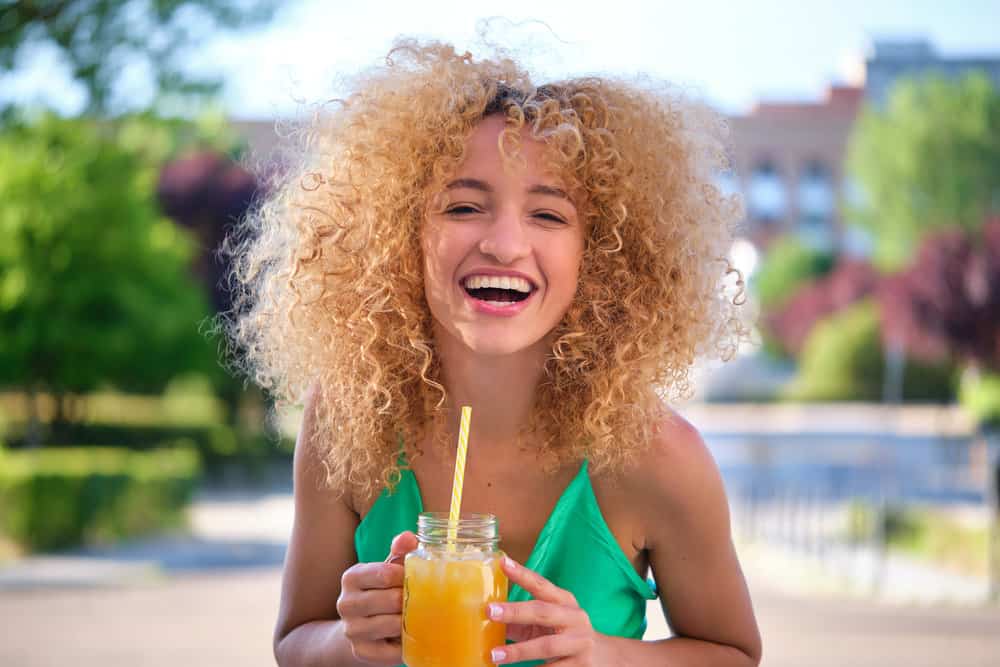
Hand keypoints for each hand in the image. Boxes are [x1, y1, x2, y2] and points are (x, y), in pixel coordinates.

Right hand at [336, 531, 417, 664]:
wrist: (362, 627)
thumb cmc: (381, 591)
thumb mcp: (387, 569)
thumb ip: (399, 552)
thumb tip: (409, 537)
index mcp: (352, 577)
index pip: (386, 574)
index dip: (408, 576)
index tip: (419, 578)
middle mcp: (346, 604)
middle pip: (392, 600)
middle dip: (412, 600)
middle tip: (426, 600)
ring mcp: (352, 630)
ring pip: (393, 625)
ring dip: (411, 622)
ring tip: (421, 617)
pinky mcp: (361, 652)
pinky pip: (393, 650)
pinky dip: (406, 644)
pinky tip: (411, 636)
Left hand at [486, 556, 601, 665]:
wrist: (605, 657)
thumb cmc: (567, 634)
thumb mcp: (548, 622)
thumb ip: (521, 619)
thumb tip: (486, 618)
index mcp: (564, 602)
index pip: (541, 584)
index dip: (522, 574)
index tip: (503, 563)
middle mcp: (574, 618)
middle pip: (543, 611)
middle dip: (515, 611)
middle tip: (489, 611)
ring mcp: (579, 643)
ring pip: (546, 646)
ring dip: (518, 651)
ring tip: (495, 655)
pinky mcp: (580, 666)